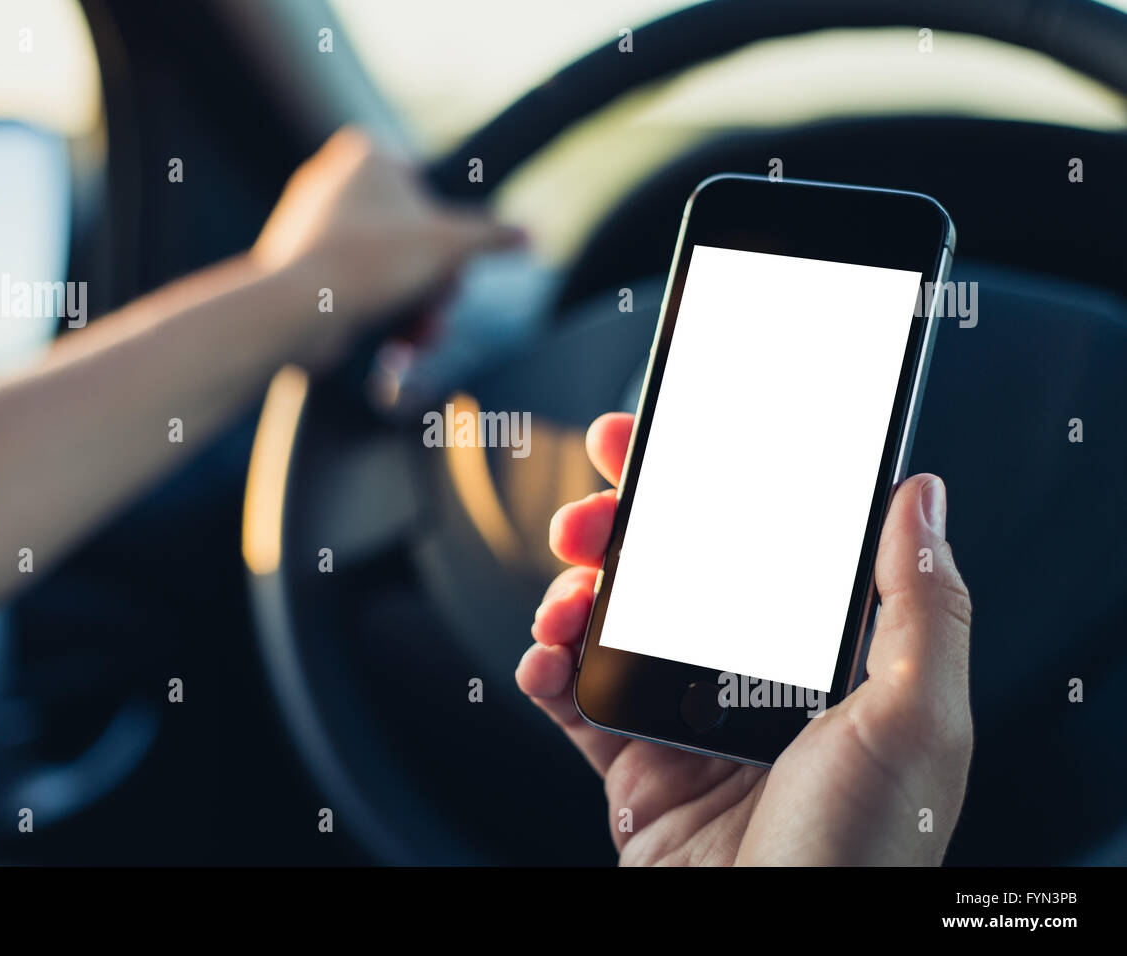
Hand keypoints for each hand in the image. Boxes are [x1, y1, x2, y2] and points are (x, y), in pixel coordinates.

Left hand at [252, 127, 522, 359]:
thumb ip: (494, 237)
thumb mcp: (451, 245)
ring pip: (388, 265)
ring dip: (414, 304)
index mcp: (364, 155)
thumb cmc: (371, 261)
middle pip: (412, 233)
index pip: (428, 183)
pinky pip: (359, 287)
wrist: (299, 309)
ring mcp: (314, 226)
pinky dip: (381, 313)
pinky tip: (396, 341)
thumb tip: (532, 235)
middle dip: (434, 279)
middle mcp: (334, 182)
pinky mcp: (304, 269)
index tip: (451, 257)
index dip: (447, 227)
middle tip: (440, 301)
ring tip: (420, 330)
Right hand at [517, 412, 973, 864]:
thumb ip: (918, 605)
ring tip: (564, 598)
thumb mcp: (913, 719)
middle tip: (590, 510)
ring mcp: (684, 726)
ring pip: (613, 628)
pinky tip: (541, 658)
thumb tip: (922, 499)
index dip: (713, 491)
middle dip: (622, 530)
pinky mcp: (632, 770)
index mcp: (818, 665)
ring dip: (574, 595)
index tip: (673, 443)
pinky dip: (545, 669)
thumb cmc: (861, 857)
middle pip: (671, 579)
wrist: (770, 952)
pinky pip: (573, 701)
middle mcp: (748, 687)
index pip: (759, 552)